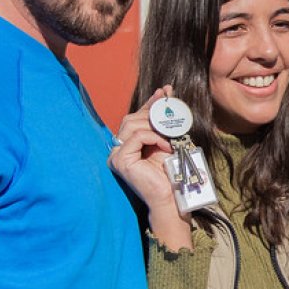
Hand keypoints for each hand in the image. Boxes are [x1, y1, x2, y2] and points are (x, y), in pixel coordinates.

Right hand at [109, 86, 191, 249]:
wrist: (171, 196)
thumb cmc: (170, 171)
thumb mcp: (167, 139)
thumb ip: (163, 120)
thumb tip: (166, 93)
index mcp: (129, 144)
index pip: (136, 118)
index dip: (150, 104)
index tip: (165, 92)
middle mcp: (119, 149)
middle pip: (131, 118)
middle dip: (152, 109)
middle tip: (168, 103)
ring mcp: (117, 155)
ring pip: (132, 125)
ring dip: (154, 125)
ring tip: (169, 134)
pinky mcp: (120, 161)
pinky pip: (136, 137)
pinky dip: (153, 137)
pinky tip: (165, 144)